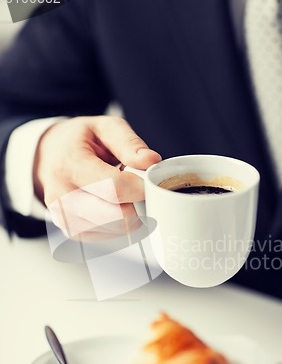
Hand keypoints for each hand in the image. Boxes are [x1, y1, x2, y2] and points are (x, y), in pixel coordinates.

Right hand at [33, 116, 160, 238]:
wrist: (48, 157)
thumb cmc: (79, 142)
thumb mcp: (105, 127)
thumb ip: (129, 143)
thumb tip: (151, 161)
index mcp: (70, 165)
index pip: (114, 188)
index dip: (140, 187)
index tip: (146, 179)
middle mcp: (62, 195)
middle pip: (117, 215)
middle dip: (137, 203)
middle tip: (136, 188)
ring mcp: (65, 217)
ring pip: (116, 229)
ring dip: (130, 215)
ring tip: (122, 194)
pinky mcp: (72, 231)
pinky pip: (109, 236)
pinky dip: (120, 224)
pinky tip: (114, 206)